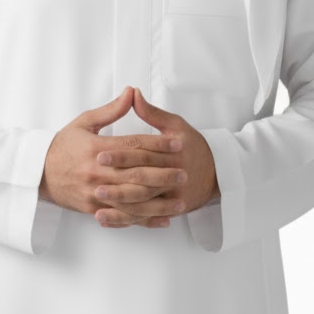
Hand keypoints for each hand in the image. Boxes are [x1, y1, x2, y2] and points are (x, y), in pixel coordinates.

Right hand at [39, 86, 187, 228]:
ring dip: (158, 202)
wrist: (38, 173)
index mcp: (95, 149)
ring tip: (180, 201)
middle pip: (136, 175)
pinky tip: (161, 220)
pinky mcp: (94, 209)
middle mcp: (96, 172)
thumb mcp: (84, 122)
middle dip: (163, 175)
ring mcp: (95, 193)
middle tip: (184, 172)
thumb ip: (111, 110)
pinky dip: (144, 221)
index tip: (177, 143)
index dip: (157, 145)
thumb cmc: (62, 145)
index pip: (133, 147)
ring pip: (132, 200)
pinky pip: (123, 217)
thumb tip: (132, 92)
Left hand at [93, 87, 219, 228]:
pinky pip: (146, 217)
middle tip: (94, 184)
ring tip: (98, 203)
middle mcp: (173, 174)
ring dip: (120, 206)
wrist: (218, 171)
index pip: (142, 153)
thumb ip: (151, 112)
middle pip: (141, 180)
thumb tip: (132, 93)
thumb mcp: (175, 124)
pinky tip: (107, 218)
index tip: (99, 154)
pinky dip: (126, 220)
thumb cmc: (193, 145)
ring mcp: (173, 195)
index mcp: (172, 151)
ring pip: (143, 204)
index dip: (120, 155)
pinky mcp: (171, 209)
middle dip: (117, 184)